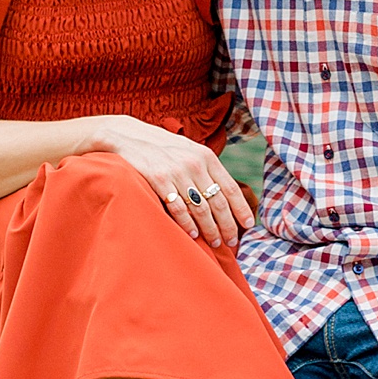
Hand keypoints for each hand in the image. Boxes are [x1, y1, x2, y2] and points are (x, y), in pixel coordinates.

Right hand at [80, 119, 255, 251]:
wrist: (129, 136)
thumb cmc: (163, 148)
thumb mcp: (189, 150)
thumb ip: (206, 168)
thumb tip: (224, 193)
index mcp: (206, 157)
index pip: (230, 187)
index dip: (241, 208)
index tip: (248, 224)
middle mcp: (195, 164)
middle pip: (218, 202)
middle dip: (227, 225)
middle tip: (231, 241)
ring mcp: (177, 173)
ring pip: (201, 208)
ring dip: (210, 229)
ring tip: (215, 242)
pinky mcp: (159, 180)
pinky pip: (178, 208)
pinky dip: (188, 224)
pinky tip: (193, 234)